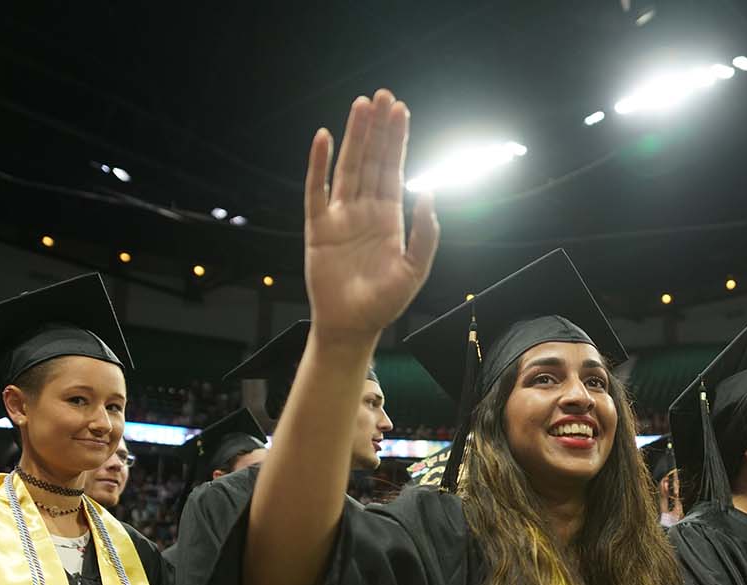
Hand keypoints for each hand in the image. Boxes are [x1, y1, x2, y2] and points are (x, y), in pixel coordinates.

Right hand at [304, 89, 439, 343]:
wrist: (353, 326)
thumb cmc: (384, 303)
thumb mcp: (414, 269)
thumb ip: (425, 234)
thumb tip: (428, 192)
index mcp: (390, 218)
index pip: (394, 170)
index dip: (397, 141)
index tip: (401, 111)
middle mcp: (364, 211)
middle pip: (371, 160)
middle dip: (377, 129)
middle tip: (382, 95)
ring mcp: (340, 216)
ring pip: (348, 166)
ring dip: (354, 136)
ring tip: (360, 105)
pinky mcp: (317, 227)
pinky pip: (317, 189)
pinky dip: (319, 164)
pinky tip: (323, 138)